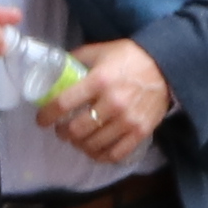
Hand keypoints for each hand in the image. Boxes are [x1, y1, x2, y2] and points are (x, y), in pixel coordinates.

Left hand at [42, 38, 169, 165]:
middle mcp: (112, 102)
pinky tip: (94, 151)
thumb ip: (78, 58)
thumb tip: (55, 67)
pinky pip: (115, 154)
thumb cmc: (129, 57)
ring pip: (93, 144)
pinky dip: (100, 156)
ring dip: (79, 145)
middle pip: (76, 130)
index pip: (64, 104)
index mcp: (99, 80)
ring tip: (77, 140)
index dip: (47, 115)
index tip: (41, 120)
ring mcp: (127, 120)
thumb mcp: (101, 51)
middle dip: (63, 133)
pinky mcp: (140, 132)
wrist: (166, 66)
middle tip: (61, 130)